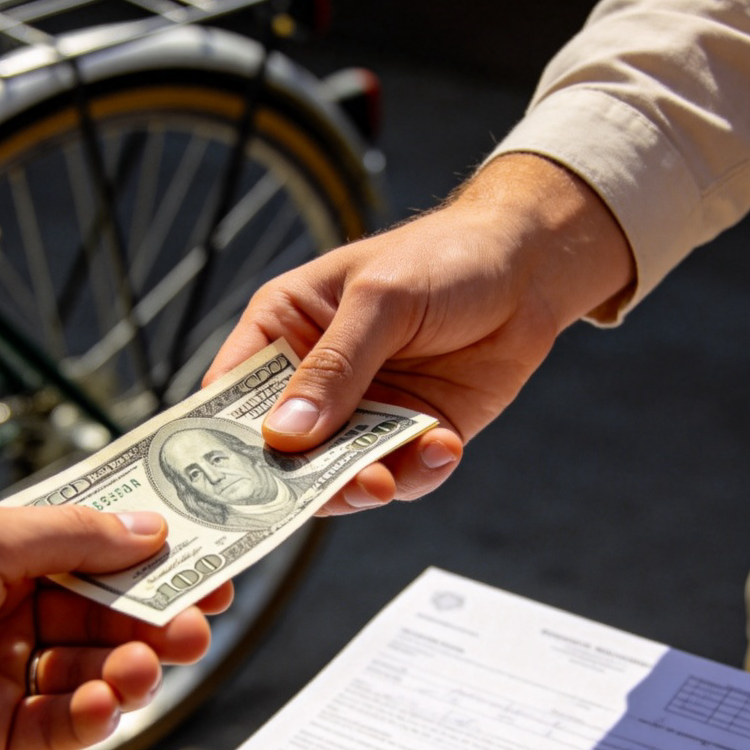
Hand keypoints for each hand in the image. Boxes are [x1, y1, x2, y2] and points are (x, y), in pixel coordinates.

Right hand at [206, 154, 634, 512]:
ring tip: (383, 478)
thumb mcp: (380, 299)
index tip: (218, 481)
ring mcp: (363, 412)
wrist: (530, 268)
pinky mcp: (411, 434)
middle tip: (322, 491)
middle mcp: (315, 380)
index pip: (230, 394)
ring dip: (361, 483)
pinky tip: (442, 445)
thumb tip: (285, 435)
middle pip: (283, 450)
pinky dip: (418, 471)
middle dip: (299, 478)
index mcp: (284, 332)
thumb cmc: (441, 258)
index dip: (219, 439)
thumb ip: (334, 366)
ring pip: (340, 473)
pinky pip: (402, 474)